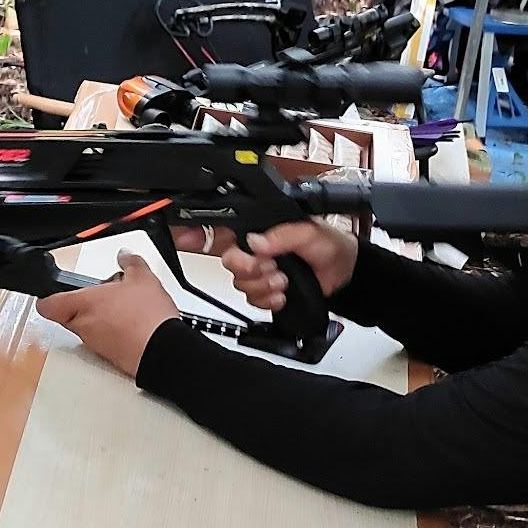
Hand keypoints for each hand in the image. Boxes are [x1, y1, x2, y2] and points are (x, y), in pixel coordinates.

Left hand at [35, 254, 180, 375]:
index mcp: (83, 305)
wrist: (162, 350)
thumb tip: (125, 256)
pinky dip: (112, 333)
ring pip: (86, 329)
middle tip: (99, 296)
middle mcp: (83, 327)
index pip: (47, 305)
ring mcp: (95, 345)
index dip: (48, 297)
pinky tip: (131, 325)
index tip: (54, 291)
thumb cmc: (147, 317)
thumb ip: (130, 263)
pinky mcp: (109, 358)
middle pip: (68, 315)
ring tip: (122, 309)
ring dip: (98, 319)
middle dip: (81, 305)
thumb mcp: (142, 278)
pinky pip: (103, 342)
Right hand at [172, 221, 358, 312]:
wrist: (345, 274)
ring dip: (263, 284)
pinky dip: (268, 299)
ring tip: (284, 279)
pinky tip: (283, 294)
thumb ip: (282, 235)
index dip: (197, 232)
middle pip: (228, 260)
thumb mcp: (309, 232)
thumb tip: (256, 242)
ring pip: (240, 283)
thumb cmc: (329, 245)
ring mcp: (259, 272)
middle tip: (268, 267)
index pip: (221, 227)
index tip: (182, 237)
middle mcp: (254, 249)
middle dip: (247, 267)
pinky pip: (253, 300)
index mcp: (259, 228)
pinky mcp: (266, 291)